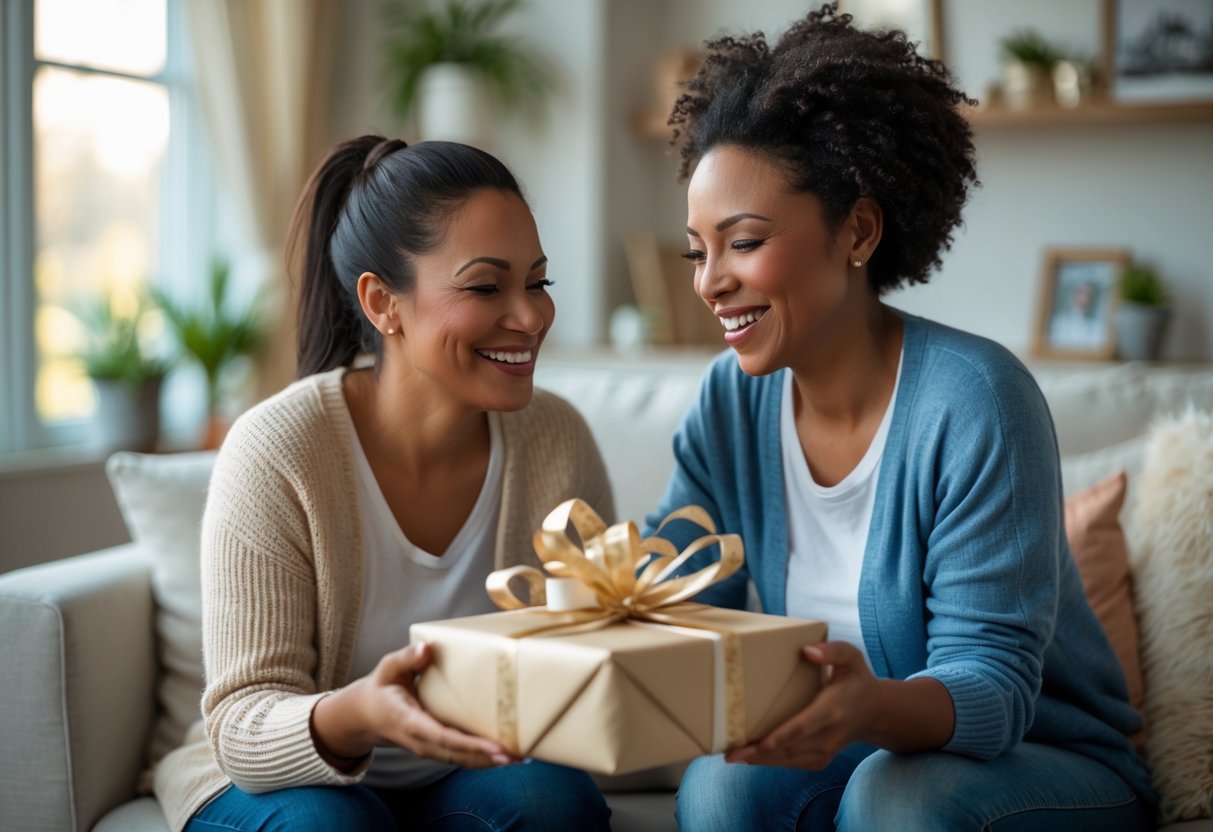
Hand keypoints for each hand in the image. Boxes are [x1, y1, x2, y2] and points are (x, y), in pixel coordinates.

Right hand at [315, 642, 518, 768]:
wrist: (367, 716)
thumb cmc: (382, 688)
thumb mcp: (388, 668)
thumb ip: (406, 658)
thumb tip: (427, 649)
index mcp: (410, 721)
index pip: (443, 737)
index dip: (470, 744)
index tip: (496, 747)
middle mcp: (421, 741)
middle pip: (459, 755)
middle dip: (490, 758)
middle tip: (520, 755)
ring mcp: (429, 748)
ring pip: (463, 761)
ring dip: (492, 762)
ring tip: (522, 757)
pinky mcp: (437, 749)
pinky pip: (462, 758)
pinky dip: (485, 759)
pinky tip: (508, 755)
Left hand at [725, 641, 880, 769]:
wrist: (876, 712)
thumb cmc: (857, 679)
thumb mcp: (851, 657)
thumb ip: (832, 651)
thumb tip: (807, 651)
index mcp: (832, 710)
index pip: (803, 727)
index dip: (781, 737)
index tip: (760, 744)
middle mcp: (829, 735)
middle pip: (790, 749)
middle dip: (759, 753)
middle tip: (729, 753)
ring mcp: (825, 751)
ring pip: (788, 760)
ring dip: (760, 761)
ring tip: (731, 756)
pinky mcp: (820, 759)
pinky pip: (792, 763)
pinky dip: (770, 762)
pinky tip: (748, 757)